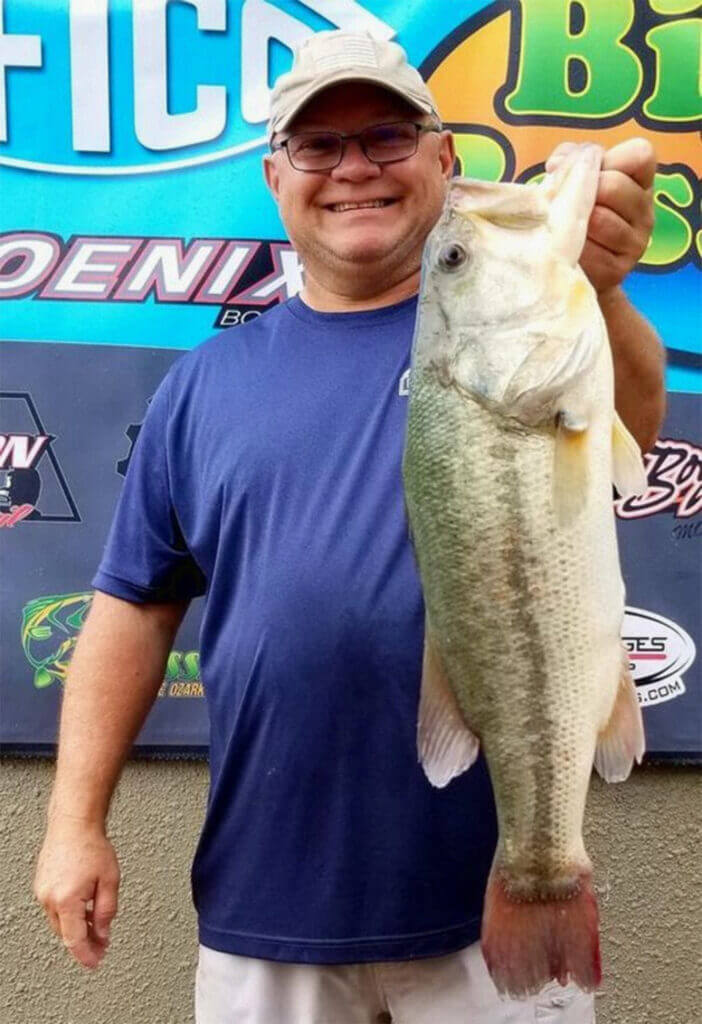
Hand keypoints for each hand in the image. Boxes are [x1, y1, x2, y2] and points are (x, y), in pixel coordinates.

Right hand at [34, 816, 119, 968]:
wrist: (73, 823)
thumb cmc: (92, 846)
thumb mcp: (109, 880)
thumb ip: (107, 910)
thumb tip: (103, 933)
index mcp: (67, 900)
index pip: (75, 939)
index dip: (86, 955)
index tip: (96, 963)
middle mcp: (50, 898)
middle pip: (66, 933)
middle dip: (84, 942)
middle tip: (102, 945)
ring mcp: (42, 892)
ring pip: (59, 921)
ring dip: (76, 927)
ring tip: (96, 925)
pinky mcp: (41, 885)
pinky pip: (55, 908)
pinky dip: (69, 913)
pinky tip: (83, 909)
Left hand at [546, 138, 655, 295]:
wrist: (572, 267)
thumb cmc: (573, 214)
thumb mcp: (575, 178)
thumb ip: (569, 158)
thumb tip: (557, 165)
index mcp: (640, 182)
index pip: (641, 154)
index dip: (610, 158)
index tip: (589, 172)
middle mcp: (645, 212)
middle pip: (614, 185)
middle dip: (582, 190)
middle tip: (567, 203)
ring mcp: (635, 243)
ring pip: (600, 219)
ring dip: (573, 220)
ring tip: (563, 226)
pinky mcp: (617, 270)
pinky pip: (590, 252)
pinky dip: (571, 247)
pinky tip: (565, 248)